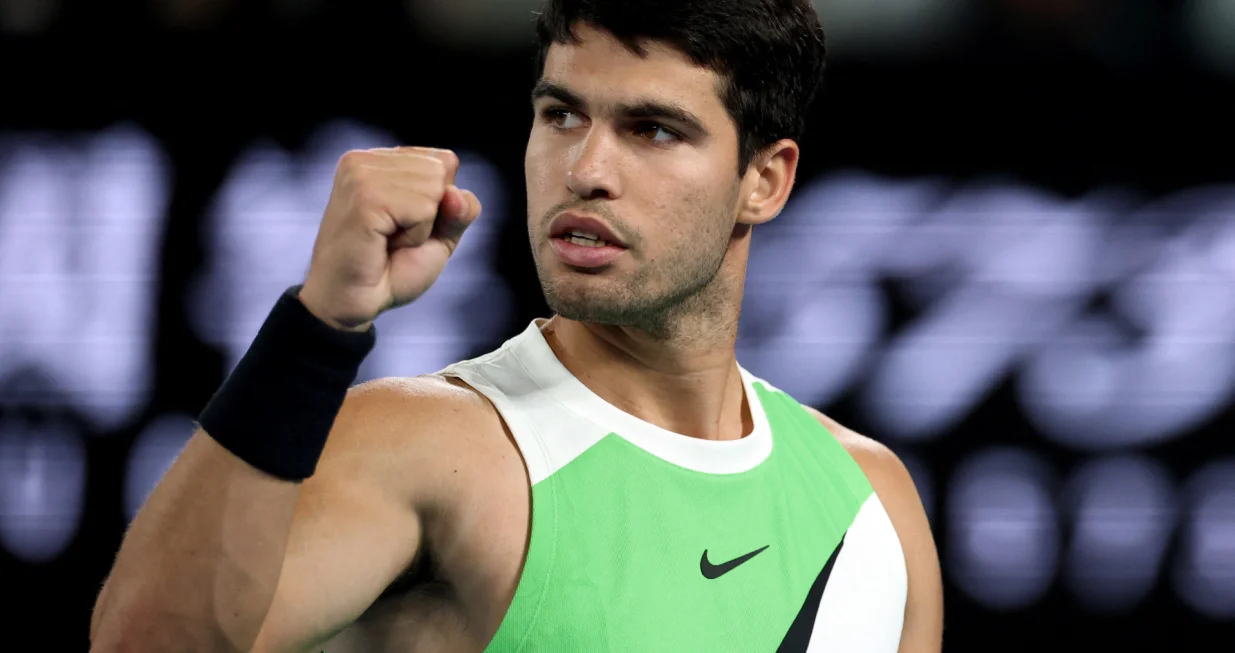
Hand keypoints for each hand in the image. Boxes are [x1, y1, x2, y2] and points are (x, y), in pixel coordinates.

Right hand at [297, 147, 481, 330]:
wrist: (354, 304)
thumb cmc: (391, 270)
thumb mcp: (440, 235)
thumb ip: (460, 209)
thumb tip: (454, 193)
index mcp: (380, 161)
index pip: (444, 161)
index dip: (440, 203)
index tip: (404, 224)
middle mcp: (366, 161)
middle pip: (441, 170)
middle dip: (430, 214)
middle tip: (394, 236)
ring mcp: (361, 175)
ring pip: (434, 188)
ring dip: (421, 227)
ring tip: (386, 240)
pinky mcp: (364, 196)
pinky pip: (422, 209)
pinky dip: (414, 235)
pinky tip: (383, 243)